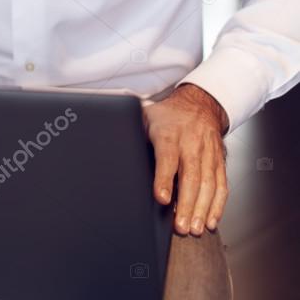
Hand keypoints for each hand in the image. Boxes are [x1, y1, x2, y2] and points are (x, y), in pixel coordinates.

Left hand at [142, 83, 228, 235]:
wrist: (199, 104)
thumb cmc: (168, 116)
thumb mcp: (146, 117)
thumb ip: (134, 134)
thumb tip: (111, 148)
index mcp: (169, 132)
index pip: (167, 156)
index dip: (164, 178)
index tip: (161, 198)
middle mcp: (191, 142)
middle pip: (191, 175)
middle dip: (186, 203)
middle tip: (180, 227)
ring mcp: (208, 152)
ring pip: (208, 183)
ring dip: (202, 209)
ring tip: (195, 229)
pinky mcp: (220, 161)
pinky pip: (221, 184)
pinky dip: (218, 205)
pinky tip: (211, 221)